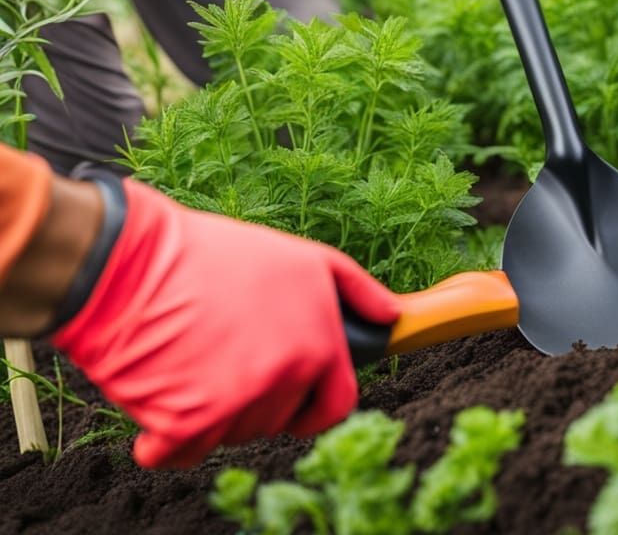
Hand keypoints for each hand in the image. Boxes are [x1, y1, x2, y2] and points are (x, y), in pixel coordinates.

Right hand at [50, 178, 399, 468]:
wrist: (133, 262)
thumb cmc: (216, 256)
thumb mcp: (303, 258)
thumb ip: (356, 290)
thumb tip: (391, 316)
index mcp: (319, 344)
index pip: (339, 403)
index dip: (317, 406)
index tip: (298, 401)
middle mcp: (287, 376)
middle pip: (281, 420)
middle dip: (258, 400)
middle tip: (225, 355)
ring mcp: (240, 401)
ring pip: (234, 435)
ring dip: (213, 413)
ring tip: (193, 356)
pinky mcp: (190, 422)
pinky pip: (182, 453)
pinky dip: (166, 438)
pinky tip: (161, 390)